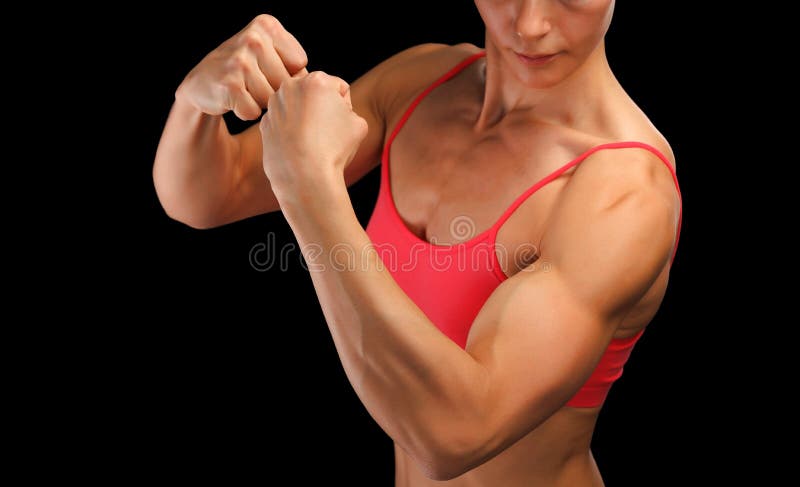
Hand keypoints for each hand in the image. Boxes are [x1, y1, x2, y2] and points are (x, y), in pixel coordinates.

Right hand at [175, 14, 307, 119]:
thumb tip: (324, 86)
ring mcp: (239, 60)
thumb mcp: (270, 56)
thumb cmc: (246, 73)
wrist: (203, 84)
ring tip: (244, 90)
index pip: (300, 65)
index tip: (268, 70)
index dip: (287, 76)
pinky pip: (254, 111)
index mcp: (267, 25)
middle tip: (253, 83)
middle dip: (273, 91)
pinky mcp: (229, 84)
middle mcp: (253, 38)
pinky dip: (246, 112)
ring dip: (259, 102)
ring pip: (271, 99)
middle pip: (287, 83)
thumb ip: (296, 66)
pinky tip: (235, 101)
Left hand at [259, 71, 368, 202]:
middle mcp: (290, 86)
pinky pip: (283, 123)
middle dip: (322, 108)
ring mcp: (273, 105)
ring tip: (313, 142)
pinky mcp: (264, 124)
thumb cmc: (334, 149)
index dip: (346, 107)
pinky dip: (291, 132)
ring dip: (305, 119)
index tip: (341, 124)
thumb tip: (339, 112)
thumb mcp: (359, 124)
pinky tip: (299, 148)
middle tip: (327, 132)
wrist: (305, 177)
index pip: (339, 88)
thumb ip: (350, 109)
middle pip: (315, 94)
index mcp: (316, 80)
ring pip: (297, 107)